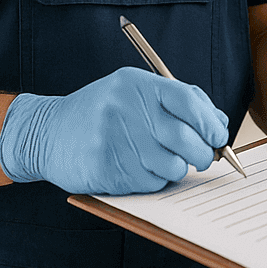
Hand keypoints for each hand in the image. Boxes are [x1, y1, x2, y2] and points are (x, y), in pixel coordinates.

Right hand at [0, 67, 229, 194]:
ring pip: (170, 166)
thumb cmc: (102, 112)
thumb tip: (218, 124)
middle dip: (202, 153)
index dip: (209, 122)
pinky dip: (153, 181)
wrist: (47, 132)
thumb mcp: (134, 92)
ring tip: (161, 162)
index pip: (187, 100)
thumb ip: (178, 101)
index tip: (219, 136)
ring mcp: (112, 138)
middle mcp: (124, 107)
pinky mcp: (104, 167)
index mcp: (136, 84)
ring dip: (175, 169)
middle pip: (184, 138)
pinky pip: (148, 183)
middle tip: (203, 158)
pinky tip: (138, 169)